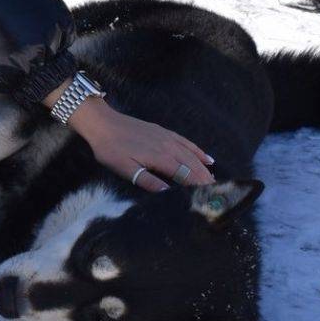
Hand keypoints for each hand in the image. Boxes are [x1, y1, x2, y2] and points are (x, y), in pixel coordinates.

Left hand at [57, 95, 214, 192]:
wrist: (102, 123)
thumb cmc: (111, 149)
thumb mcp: (125, 169)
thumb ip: (148, 181)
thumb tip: (168, 192)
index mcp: (159, 157)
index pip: (184, 174)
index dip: (197, 186)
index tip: (209, 197)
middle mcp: (167, 146)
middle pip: (192, 164)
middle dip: (205, 178)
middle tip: (217, 192)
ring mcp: (166, 137)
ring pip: (191, 153)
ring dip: (204, 167)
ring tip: (214, 179)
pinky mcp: (163, 131)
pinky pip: (186, 141)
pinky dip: (198, 150)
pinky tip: (206, 157)